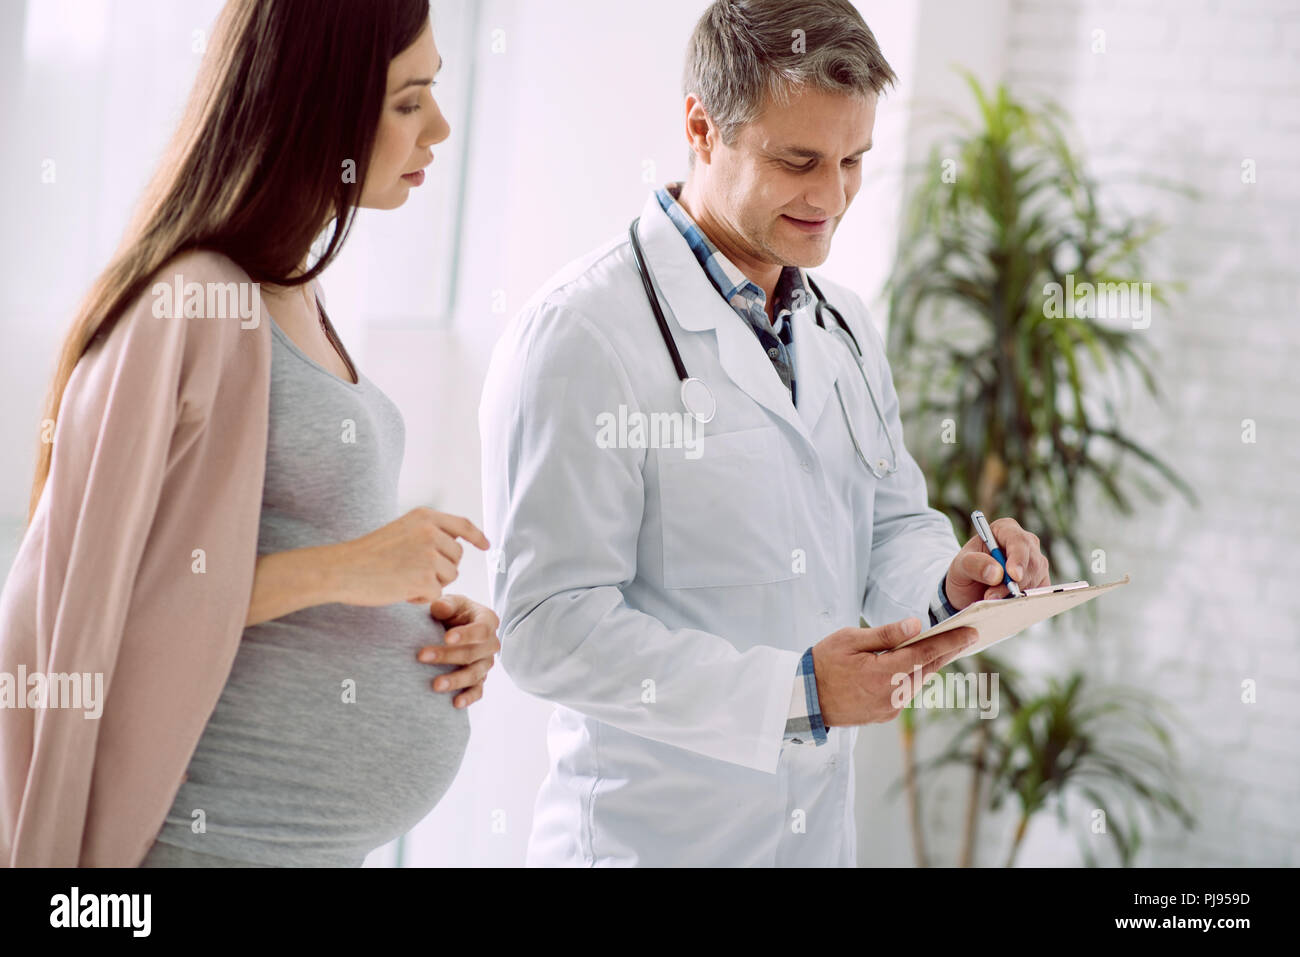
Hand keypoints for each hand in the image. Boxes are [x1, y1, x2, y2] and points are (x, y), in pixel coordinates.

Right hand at [330, 507, 489, 606]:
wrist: (341, 569)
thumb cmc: (367, 554)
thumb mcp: (401, 530)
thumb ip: (427, 533)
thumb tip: (458, 543)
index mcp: (425, 516)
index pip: (462, 524)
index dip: (477, 536)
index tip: (486, 546)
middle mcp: (431, 531)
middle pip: (457, 556)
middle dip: (442, 568)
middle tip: (410, 570)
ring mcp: (429, 554)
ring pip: (450, 576)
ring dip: (432, 583)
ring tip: (403, 578)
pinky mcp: (425, 578)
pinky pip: (437, 593)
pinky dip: (421, 597)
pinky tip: (400, 591)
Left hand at [418, 595, 500, 708]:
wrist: (454, 628)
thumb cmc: (453, 612)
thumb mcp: (451, 602)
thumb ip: (446, 604)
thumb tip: (439, 607)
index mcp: (488, 621)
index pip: (482, 629)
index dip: (466, 634)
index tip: (446, 637)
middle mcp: (491, 644)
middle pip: (473, 653)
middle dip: (447, 656)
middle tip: (422, 656)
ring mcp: (486, 663)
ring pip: (474, 674)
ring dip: (455, 680)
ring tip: (435, 685)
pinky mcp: (480, 679)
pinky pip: (477, 690)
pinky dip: (468, 698)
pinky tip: (455, 703)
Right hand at [811, 617, 978, 727]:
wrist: (804, 698)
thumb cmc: (823, 662)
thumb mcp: (850, 639)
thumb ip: (885, 634)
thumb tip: (916, 625)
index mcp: (883, 673)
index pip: (924, 653)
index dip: (950, 642)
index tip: (971, 633)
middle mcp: (891, 695)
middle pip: (927, 669)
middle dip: (947, 652)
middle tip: (967, 636)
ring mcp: (889, 708)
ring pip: (918, 682)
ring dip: (929, 665)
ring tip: (942, 648)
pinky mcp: (885, 715)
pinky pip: (906, 693)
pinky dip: (912, 678)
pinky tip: (912, 666)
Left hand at [945, 516, 1049, 609]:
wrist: (970, 588)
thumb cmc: (965, 570)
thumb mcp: (960, 566)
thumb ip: (975, 564)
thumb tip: (997, 573)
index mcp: (1005, 529)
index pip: (1018, 540)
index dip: (1018, 558)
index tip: (1013, 576)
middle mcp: (1025, 542)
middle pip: (1031, 562)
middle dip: (1013, 583)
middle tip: (991, 596)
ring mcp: (1035, 561)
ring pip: (1037, 579)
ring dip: (1016, 594)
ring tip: (993, 600)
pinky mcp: (1040, 580)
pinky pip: (1040, 592)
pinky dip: (1025, 601)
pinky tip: (1008, 604)